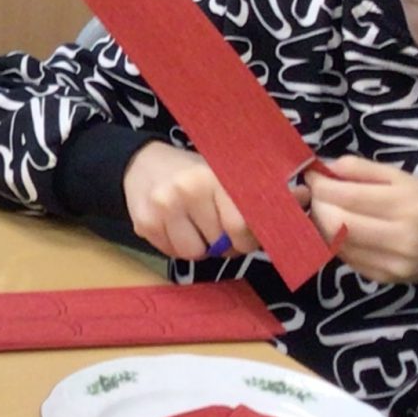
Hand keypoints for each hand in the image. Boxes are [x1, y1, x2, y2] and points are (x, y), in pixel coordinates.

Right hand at [120, 141, 248, 260]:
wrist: (142, 162)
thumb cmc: (192, 174)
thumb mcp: (222, 176)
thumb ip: (245, 200)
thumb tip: (275, 222)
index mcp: (213, 176)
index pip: (239, 226)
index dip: (246, 240)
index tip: (244, 237)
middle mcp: (187, 190)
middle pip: (218, 244)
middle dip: (223, 244)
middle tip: (218, 230)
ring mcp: (162, 208)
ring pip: (193, 253)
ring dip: (198, 247)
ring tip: (195, 228)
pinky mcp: (144, 223)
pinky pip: (172, 253)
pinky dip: (177, 246)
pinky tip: (174, 227)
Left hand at [304, 155, 417, 312]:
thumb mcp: (404, 179)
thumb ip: (363, 169)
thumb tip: (324, 166)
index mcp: (409, 205)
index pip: (350, 196)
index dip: (322, 185)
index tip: (311, 174)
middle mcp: (402, 237)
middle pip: (337, 223)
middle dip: (317, 205)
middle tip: (314, 193)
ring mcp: (392, 263)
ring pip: (336, 242)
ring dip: (320, 223)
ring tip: (324, 208)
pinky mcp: (382, 278)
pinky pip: (344, 257)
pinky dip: (333, 240)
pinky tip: (338, 228)